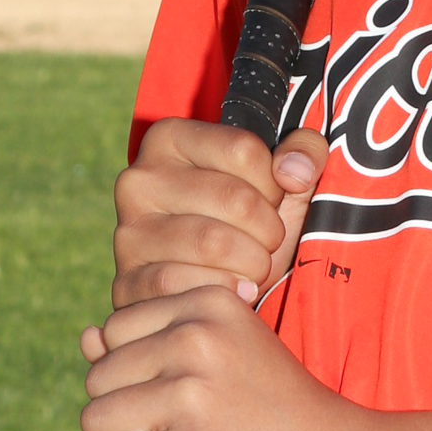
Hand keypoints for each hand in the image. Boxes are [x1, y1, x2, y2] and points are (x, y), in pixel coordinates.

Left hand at [80, 284, 369, 430]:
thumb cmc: (281, 411)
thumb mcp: (230, 354)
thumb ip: (162, 338)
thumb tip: (85, 336)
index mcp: (209, 303)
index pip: (115, 329)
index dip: (123, 367)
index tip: (153, 395)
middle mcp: (197, 338)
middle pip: (99, 375)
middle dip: (110, 407)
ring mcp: (193, 394)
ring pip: (96, 417)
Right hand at [108, 119, 328, 310]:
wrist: (212, 289)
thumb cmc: (249, 225)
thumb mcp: (281, 181)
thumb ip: (303, 152)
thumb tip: (294, 171)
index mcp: (169, 139)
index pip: (244, 150)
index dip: (275, 183)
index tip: (272, 201)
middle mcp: (138, 179)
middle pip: (234, 198)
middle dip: (270, 229)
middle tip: (271, 243)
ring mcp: (128, 231)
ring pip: (212, 243)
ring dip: (254, 263)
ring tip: (257, 267)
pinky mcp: (128, 281)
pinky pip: (186, 284)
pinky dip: (225, 291)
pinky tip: (237, 291)